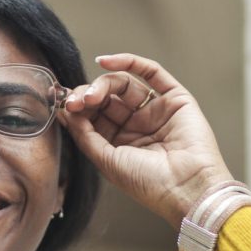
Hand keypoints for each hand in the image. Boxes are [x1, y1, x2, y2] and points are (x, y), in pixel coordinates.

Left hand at [60, 53, 233, 227]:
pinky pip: (152, 72)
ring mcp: (156, 111)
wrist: (186, 188)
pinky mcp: (176, 98)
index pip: (94, 117)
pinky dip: (129, 62)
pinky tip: (105, 61)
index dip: (78, 109)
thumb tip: (65, 112)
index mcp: (121, 144)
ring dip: (102, 84)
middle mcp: (138, 126)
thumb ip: (85, 135)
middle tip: (75, 102)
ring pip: (124, 84)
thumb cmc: (149, 184)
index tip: (64, 107)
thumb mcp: (107, 161)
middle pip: (107, 98)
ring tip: (90, 96)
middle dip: (87, 96)